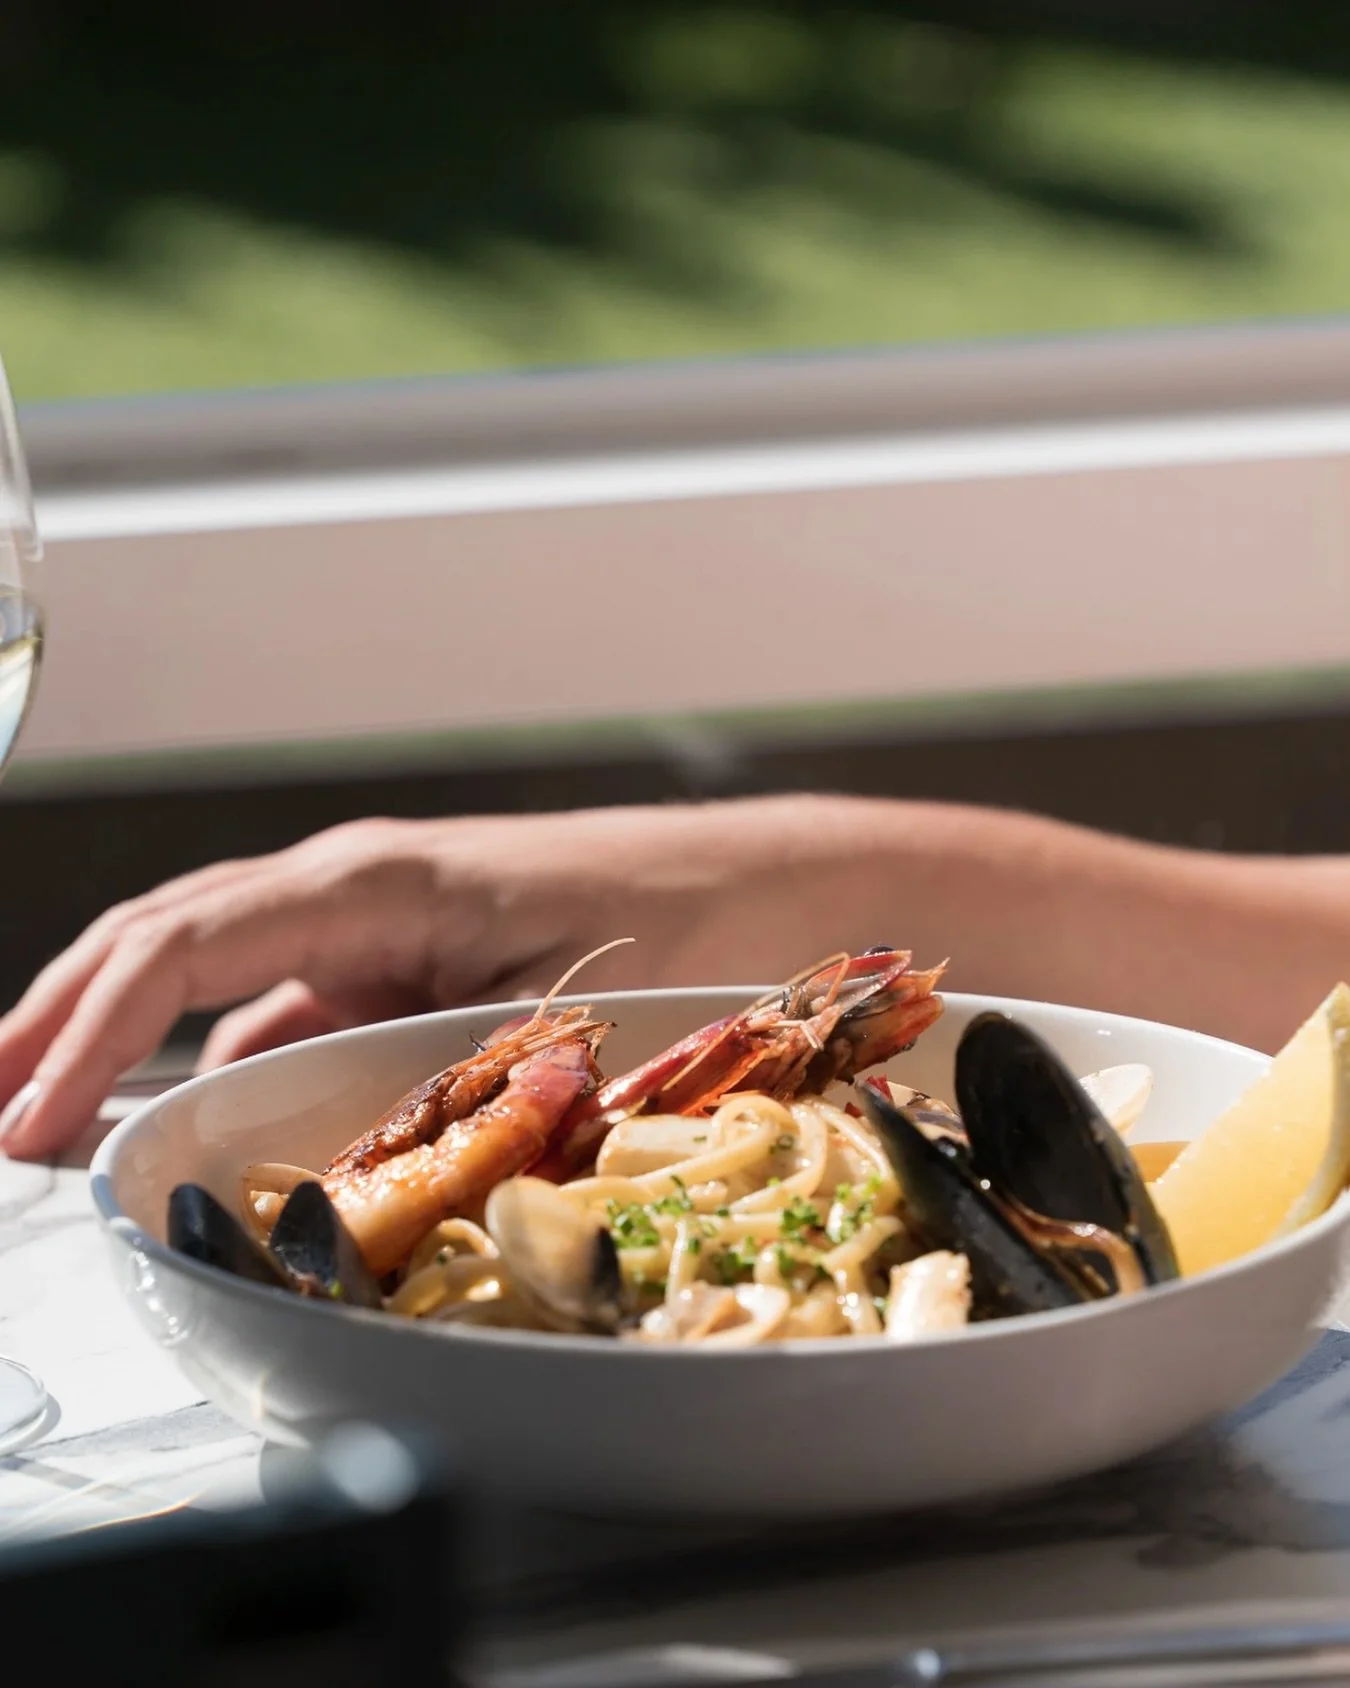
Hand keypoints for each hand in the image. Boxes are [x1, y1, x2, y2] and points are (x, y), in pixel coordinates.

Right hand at [0, 797, 843, 1160]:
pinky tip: (193, 1121)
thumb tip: (293, 1144)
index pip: (181, 945)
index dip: (82, 1030)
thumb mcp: (550, 1016)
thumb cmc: (691, 933)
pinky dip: (222, 1062)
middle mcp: (359, 892)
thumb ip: (415, 1071)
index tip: (21, 1118)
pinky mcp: (411, 963)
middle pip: (164, 944)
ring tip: (45, 1116)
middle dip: (57, 1020)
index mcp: (374, 881)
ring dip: (123, 1042)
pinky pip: (290, 1010)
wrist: (782, 895)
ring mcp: (382, 926)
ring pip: (218, 979)